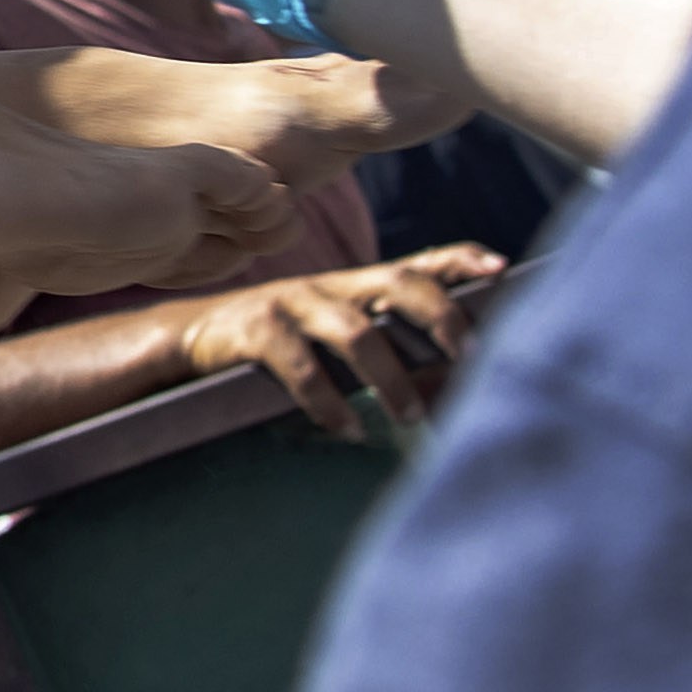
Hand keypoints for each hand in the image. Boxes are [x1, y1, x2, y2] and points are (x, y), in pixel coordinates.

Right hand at [172, 247, 499, 432]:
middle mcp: (329, 285)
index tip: (501, 267)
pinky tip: (347, 429)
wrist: (189, 335)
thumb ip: (379, 339)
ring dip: (391, 377)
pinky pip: (302, 366)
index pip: (417, 263)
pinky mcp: (256, 328)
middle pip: (398, 283)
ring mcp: (291, 302)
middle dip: (441, 315)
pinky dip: (329, 402)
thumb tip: (450, 381)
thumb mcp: (329, 329)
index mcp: (353, 285)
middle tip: (472, 356)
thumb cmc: (275, 342)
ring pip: (357, 331)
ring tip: (409, 415)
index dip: (460, 261)